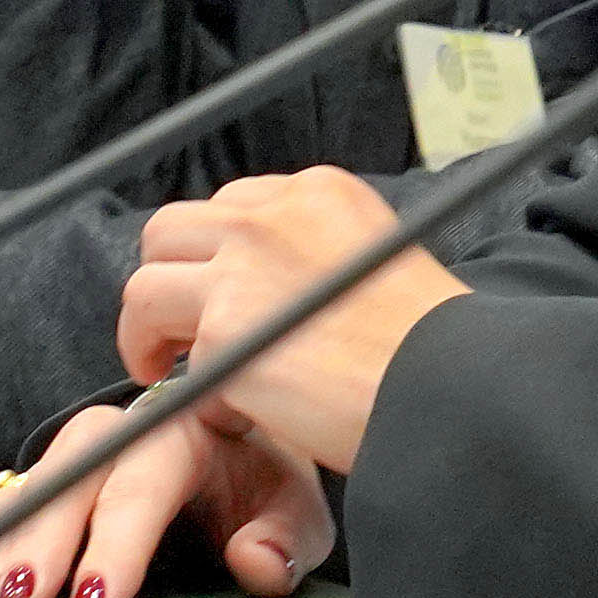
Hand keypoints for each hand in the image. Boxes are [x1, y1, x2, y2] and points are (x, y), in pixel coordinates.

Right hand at [0, 380, 334, 597]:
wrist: (247, 459)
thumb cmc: (264, 485)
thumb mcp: (296, 512)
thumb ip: (284, 538)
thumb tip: (255, 562)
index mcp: (192, 424)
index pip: (148, 475)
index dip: (116, 540)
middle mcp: (132, 430)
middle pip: (75, 470)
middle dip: (40, 540)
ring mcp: (90, 453)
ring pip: (36, 483)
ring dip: (3, 545)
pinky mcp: (61, 482)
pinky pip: (13, 503)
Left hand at [114, 167, 457, 485]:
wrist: (453, 386)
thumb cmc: (432, 346)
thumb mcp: (378, 259)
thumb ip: (316, 256)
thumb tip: (264, 287)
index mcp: (317, 192)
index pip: (230, 206)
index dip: (215, 256)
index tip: (221, 295)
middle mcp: (272, 216)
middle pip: (170, 231)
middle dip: (168, 279)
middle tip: (179, 331)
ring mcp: (242, 269)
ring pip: (145, 285)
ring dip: (148, 328)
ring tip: (166, 366)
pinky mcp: (225, 330)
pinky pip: (169, 354)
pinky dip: (180, 382)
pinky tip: (217, 406)